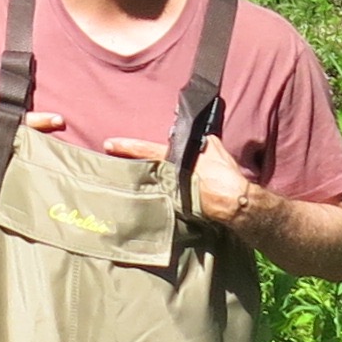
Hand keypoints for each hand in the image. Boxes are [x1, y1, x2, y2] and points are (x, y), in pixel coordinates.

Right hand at [0, 102, 65, 195]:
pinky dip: (22, 160)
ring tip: (47, 144)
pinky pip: (13, 165)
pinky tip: (30, 157)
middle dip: (42, 136)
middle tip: (58, 128)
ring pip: (21, 154)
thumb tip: (7, 94)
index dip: (40, 121)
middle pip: (25, 141)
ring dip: (34, 149)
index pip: (19, 123)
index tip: (59, 119)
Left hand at [94, 133, 256, 231]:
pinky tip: (150, 193)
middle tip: (110, 159)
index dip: (125, 146)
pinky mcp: (175, 207)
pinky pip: (161, 196)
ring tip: (126, 177)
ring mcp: (169, 193)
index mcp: (173, 161)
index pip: (144, 150)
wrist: (233, 202)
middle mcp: (167, 177)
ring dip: (139, 180)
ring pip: (148, 184)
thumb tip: (195, 134)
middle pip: (140, 169)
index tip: (108, 143)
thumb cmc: (223, 173)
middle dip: (126, 165)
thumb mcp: (212, 147)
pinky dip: (156, 193)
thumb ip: (198, 140)